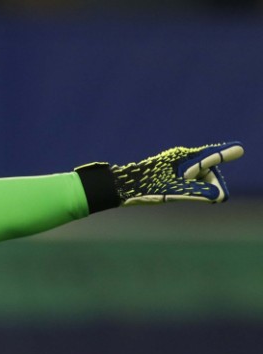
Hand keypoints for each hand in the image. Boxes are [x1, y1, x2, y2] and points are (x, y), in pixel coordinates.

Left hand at [109, 142, 243, 204]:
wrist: (120, 186)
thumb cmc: (145, 187)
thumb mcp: (173, 192)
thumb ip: (198, 193)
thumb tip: (219, 196)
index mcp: (183, 157)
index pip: (209, 156)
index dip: (224, 155)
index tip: (239, 149)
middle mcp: (179, 158)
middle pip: (205, 169)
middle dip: (208, 182)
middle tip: (207, 196)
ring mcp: (173, 165)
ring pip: (195, 177)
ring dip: (195, 187)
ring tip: (176, 192)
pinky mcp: (166, 173)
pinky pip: (185, 180)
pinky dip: (187, 188)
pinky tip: (175, 193)